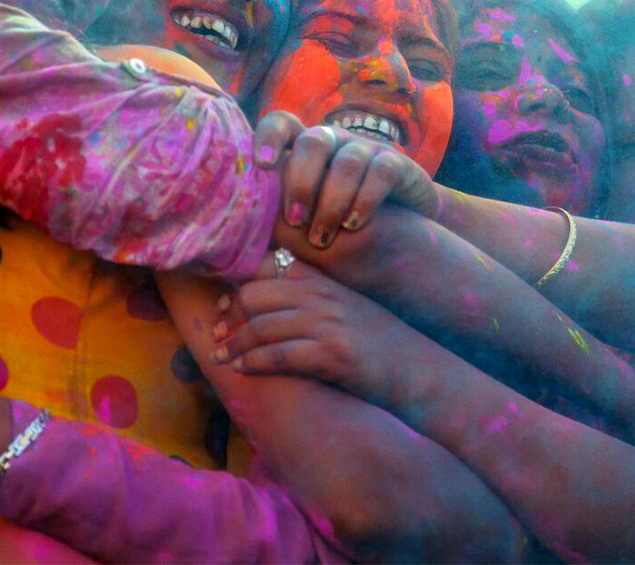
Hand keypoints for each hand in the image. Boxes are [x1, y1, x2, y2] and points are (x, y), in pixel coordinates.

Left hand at [210, 261, 406, 403]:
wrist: (418, 369)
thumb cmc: (377, 340)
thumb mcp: (345, 305)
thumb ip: (310, 294)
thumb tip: (264, 299)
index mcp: (323, 279)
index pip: (268, 264)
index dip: (237, 282)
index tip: (223, 302)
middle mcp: (322, 295)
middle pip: (256, 293)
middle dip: (229, 313)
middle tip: (216, 331)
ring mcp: (328, 323)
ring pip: (261, 325)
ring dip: (234, 343)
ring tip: (222, 356)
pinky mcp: (332, 355)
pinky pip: (279, 355)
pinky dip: (254, 363)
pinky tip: (243, 370)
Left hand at [253, 111, 438, 247]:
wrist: (400, 230)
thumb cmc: (334, 224)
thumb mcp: (303, 216)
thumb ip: (275, 215)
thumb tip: (234, 231)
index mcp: (304, 148)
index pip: (281, 122)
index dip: (269, 136)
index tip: (261, 165)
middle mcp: (334, 141)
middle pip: (314, 142)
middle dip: (301, 181)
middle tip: (295, 221)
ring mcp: (366, 150)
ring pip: (347, 161)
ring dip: (332, 200)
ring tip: (323, 237)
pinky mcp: (396, 165)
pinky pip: (381, 172)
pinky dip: (365, 199)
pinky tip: (353, 224)